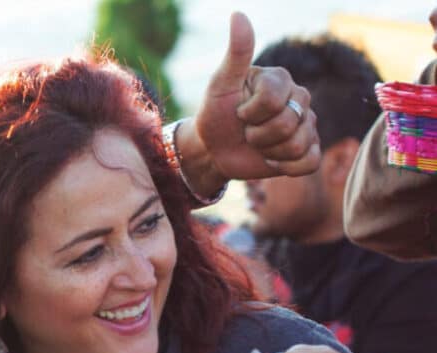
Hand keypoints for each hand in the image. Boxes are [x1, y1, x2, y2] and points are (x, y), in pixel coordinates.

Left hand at [176, 12, 320, 197]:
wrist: (214, 150)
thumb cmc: (215, 114)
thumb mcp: (220, 84)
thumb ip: (236, 53)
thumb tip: (238, 14)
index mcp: (280, 79)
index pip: (274, 100)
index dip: (250, 113)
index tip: (238, 111)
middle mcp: (299, 98)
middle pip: (288, 124)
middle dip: (258, 135)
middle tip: (246, 131)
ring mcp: (307, 125)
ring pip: (298, 145)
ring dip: (269, 152)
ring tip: (257, 145)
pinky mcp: (308, 150)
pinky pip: (309, 162)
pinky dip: (286, 167)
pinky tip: (272, 160)